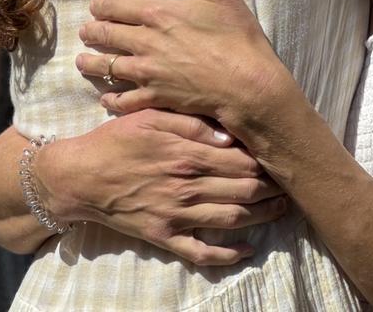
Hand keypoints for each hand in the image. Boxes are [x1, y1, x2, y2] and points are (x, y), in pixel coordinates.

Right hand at [35, 108, 285, 265]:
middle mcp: (187, 187)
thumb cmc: (116, 140)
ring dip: (261, 217)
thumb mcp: (151, 117)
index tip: (282, 156)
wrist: (80, 177)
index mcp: (187, 154)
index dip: (265, 160)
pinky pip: (202, 252)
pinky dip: (227, 255)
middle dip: (271, 188)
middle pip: (242, 190)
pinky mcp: (165, 237)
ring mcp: (177, 216)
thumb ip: (191, 124)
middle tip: (291, 184)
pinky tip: (246, 250)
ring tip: (282, 210)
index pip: (239, 160)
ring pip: (231, 219)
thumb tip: (228, 135)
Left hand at [76, 0, 292, 135]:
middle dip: (92, 32)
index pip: (115, 7)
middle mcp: (145, 43)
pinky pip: (123, 100)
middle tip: (85, 32)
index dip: (101, 6)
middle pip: (106, 36)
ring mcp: (148, 73)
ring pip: (107, 68)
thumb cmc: (237, 35)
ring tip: (82, 62)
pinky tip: (106, 98)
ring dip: (91, 64)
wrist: (247, 84)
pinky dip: (110, 99)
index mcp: (158, 13)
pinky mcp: (156, 98)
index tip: (96, 8)